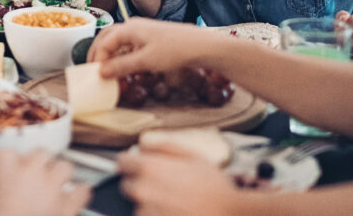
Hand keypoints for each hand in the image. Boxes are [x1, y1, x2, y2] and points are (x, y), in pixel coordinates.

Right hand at [0, 148, 90, 215]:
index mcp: (2, 161)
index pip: (9, 153)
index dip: (11, 166)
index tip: (10, 175)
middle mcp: (29, 167)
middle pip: (40, 154)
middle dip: (39, 166)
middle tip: (33, 180)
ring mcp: (50, 184)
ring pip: (64, 167)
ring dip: (60, 177)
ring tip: (54, 188)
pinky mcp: (66, 205)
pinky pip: (82, 191)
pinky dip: (79, 194)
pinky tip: (75, 198)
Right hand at [87, 18, 215, 78]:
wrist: (200, 45)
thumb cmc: (173, 50)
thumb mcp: (145, 61)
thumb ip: (121, 66)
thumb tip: (100, 72)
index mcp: (129, 28)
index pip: (104, 42)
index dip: (97, 58)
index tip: (95, 75)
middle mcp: (133, 26)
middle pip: (107, 37)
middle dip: (98, 52)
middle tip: (92, 69)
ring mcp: (142, 31)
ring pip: (118, 41)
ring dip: (110, 54)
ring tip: (106, 70)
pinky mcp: (150, 38)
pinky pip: (129, 45)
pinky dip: (122, 55)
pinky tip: (124, 67)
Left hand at [118, 143, 240, 215]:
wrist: (230, 215)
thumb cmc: (213, 186)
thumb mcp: (192, 156)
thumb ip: (162, 146)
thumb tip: (141, 144)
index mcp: (149, 168)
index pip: (122, 162)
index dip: (132, 162)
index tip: (140, 166)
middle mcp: (143, 191)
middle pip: (128, 185)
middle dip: (142, 184)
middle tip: (165, 187)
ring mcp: (146, 212)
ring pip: (139, 206)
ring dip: (151, 204)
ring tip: (175, 203)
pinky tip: (176, 212)